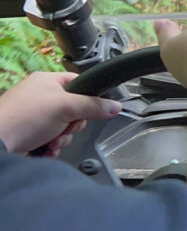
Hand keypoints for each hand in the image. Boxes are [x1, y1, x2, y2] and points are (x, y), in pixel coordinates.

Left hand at [0, 72, 121, 155]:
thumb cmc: (25, 118)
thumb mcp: (66, 107)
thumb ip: (93, 106)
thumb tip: (116, 107)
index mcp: (47, 81)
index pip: (79, 84)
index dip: (88, 97)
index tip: (91, 109)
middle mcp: (40, 96)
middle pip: (74, 110)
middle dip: (73, 125)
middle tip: (65, 127)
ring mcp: (34, 116)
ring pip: (64, 128)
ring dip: (62, 138)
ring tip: (51, 142)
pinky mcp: (29, 134)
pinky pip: (52, 139)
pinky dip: (52, 147)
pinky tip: (45, 149)